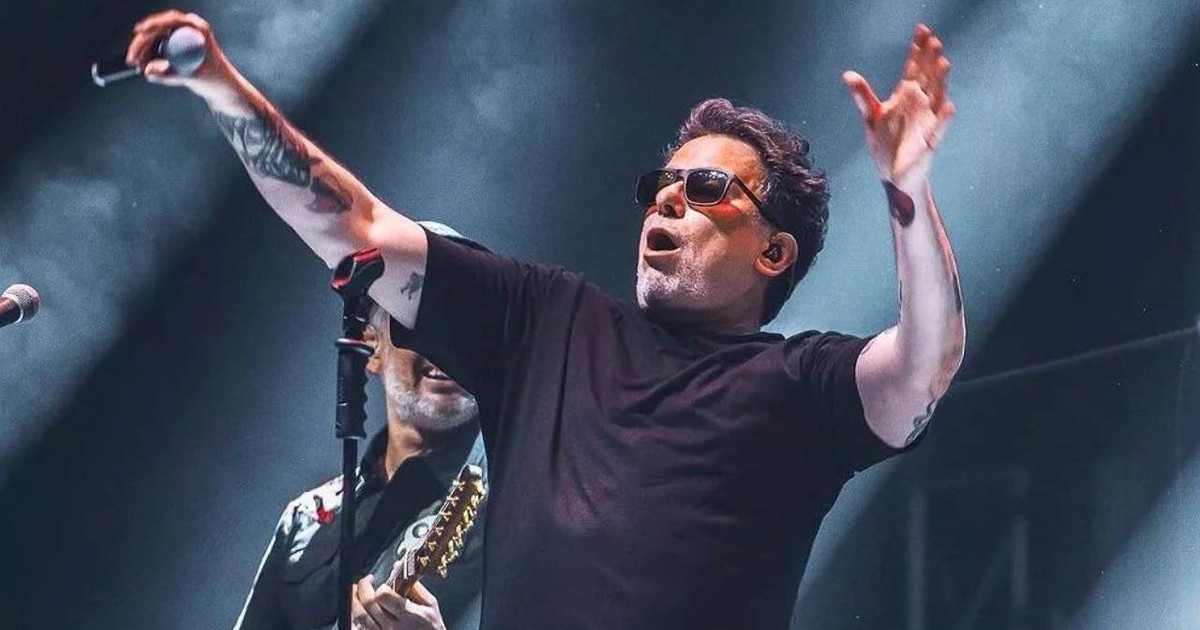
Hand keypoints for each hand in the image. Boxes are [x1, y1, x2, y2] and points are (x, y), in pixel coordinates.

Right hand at [124, 10, 241, 106]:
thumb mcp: (194, 78)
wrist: (223, 88)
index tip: (140, 31)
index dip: (153, 24)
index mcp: (198, 29)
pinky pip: (156, 48)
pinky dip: (148, 57)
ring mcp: (180, 36)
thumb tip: (148, 72)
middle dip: (142, 42)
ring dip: (142, 51)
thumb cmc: (215, 80)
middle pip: (158, 28)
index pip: (172, 20)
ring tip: (136, 66)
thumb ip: (171, 76)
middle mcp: (188, 29)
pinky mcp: (175, 46)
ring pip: (154, 38)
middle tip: (132, 57)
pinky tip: (143, 67)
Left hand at [351, 576, 446, 629]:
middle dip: (362, 589)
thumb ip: (416, 588)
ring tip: (356, 593)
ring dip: (354, 602)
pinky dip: (355, 619)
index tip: (384, 586)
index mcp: (410, 616)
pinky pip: (359, 628)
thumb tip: (400, 573)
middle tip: (365, 582)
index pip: (384, 597)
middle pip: (368, 605)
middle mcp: (394, 628)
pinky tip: (359, 611)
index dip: (381, 587)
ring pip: (359, 618)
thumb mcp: (431, 605)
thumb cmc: (432, 628)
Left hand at [842, 23, 954, 194]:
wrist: (892, 176)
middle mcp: (920, 106)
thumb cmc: (886, 145)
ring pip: (936, 98)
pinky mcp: (929, 143)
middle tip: (934, 40)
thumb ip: (862, 96)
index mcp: (906, 98)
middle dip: (930, 60)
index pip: (913, 69)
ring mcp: (927, 123)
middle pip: (927, 78)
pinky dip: (943, 118)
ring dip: (940, 82)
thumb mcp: (871, 117)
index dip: (917, 51)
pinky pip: (938, 129)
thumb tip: (847, 74)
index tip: (922, 30)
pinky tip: (949, 106)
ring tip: (943, 63)